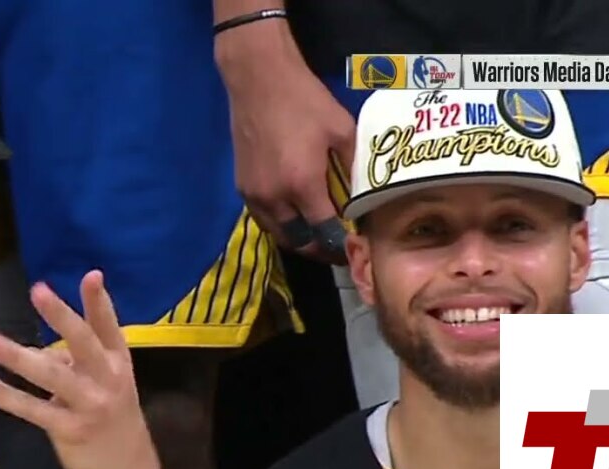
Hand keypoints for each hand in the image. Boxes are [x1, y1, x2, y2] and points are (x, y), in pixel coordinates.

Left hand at [0, 270, 158, 468]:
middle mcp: (108, 380)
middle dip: (61, 316)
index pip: (110, 327)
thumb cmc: (113, 419)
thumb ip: (75, 363)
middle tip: (38, 290)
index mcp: (120, 364)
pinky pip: (31, 408)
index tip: (92, 275)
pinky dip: (3, 394)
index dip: (100, 302)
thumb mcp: (107, 385)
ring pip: (50, 375)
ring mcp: (89, 405)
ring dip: (17, 356)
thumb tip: (36, 349)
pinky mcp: (69, 429)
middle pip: (82, 342)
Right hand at [217, 19, 353, 263]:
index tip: (353, 247)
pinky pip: (264, 218)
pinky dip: (281, 224)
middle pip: (298, 242)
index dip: (341, 244)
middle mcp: (275, 197)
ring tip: (317, 233)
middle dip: (319, 249)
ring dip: (298, 239)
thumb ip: (354, 165)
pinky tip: (295, 213)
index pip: (324, 232)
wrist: (258, 79)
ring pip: (278, 234)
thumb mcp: (341, 129)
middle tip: (337, 245)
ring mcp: (254, 194)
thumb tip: (365, 193)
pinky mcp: (242, 187)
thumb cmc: (304, 100)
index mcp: (302, 185)